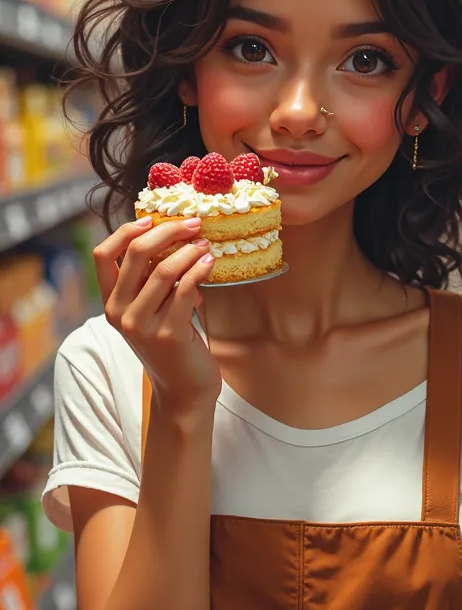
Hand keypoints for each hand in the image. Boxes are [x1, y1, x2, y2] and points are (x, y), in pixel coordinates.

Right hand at [94, 216, 220, 411]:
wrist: (184, 389)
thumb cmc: (171, 342)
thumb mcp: (151, 309)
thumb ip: (151, 280)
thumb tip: (171, 234)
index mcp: (110, 302)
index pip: (103, 255)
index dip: (125, 230)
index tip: (151, 219)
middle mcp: (119, 312)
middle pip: (135, 254)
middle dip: (167, 231)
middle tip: (193, 223)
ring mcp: (142, 325)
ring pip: (164, 269)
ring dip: (190, 251)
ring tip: (206, 245)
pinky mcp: (169, 334)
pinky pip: (185, 289)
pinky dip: (199, 270)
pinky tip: (210, 264)